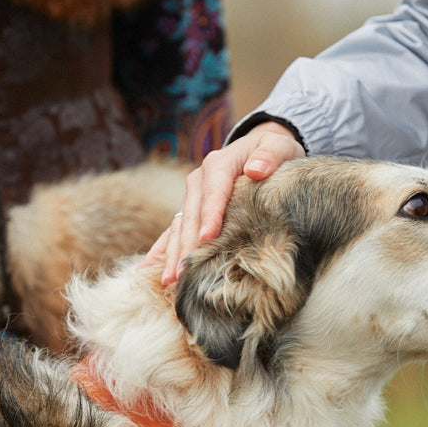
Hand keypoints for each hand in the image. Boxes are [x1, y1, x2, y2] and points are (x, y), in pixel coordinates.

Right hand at [142, 121, 304, 283]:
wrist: (259, 150)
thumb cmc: (274, 151)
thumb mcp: (278, 146)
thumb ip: (269, 155)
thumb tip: (256, 169)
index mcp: (218, 164)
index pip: (213, 192)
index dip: (209, 216)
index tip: (208, 238)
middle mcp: (199, 180)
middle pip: (191, 215)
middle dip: (187, 244)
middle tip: (184, 272)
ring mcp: (191, 196)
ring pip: (179, 227)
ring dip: (172, 253)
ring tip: (168, 280)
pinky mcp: (189, 209)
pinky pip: (173, 231)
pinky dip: (162, 250)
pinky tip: (149, 270)